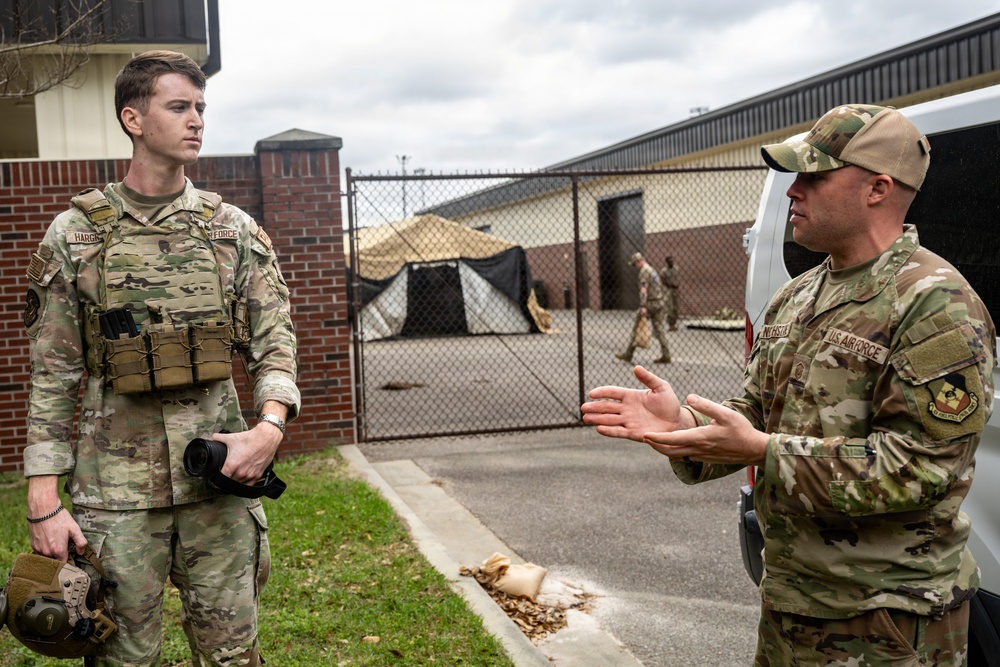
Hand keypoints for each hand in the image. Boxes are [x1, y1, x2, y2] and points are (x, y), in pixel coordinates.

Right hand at [27, 475, 85, 561]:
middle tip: (65, 546)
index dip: (69, 562)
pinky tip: (49, 539)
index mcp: (58, 550)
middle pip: (55, 561)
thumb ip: (81, 542)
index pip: (64, 564)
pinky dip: (45, 548)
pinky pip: (40, 551)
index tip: (72, 557)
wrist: (43, 509)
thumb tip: (81, 552)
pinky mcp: (33, 545)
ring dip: (52, 553)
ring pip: (47, 557)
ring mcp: (38, 549)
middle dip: (61, 556)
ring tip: (57, 541)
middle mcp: (47, 552)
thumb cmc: (60, 518)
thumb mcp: (75, 529)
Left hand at [214, 424, 282, 483]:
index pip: (220, 479)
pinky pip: (249, 485)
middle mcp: (241, 472)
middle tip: (225, 475)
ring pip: (238, 484)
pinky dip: (245, 483)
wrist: (266, 438)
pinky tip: (242, 479)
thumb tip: (208, 439)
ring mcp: (250, 475)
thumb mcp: (230, 437)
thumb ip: (216, 438)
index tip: (215, 477)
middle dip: (226, 479)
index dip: (216, 479)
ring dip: (235, 481)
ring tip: (233, 476)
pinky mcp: (258, 475)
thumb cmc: (249, 438)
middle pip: (229, 482)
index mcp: (232, 465)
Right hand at [581, 366, 684, 440]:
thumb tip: (636, 367)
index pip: (613, 393)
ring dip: (597, 419)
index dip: (602, 392)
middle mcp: (627, 409)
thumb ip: (649, 378)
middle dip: (595, 407)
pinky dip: (609, 431)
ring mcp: (628, 421)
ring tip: (586, 418)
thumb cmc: (669, 403)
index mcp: (631, 396)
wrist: (677, 422)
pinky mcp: (633, 433)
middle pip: (607, 407)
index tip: (591, 393)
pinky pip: (618, 431)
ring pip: (609, 419)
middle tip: (583, 408)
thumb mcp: (661, 387)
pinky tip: (599, 429)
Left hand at [642, 394, 767, 464]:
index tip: (644, 435)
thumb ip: (706, 405)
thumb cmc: (741, 430)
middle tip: (644, 438)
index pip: (672, 439)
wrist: (754, 450)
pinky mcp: (706, 458)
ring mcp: (702, 456)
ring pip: (677, 455)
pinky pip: (686, 456)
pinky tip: (674, 444)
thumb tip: (689, 397)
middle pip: (670, 451)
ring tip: (654, 441)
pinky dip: (676, 451)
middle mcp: (698, 449)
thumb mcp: (725, 413)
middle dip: (655, 445)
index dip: (656, 438)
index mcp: (700, 438)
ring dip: (664, 449)